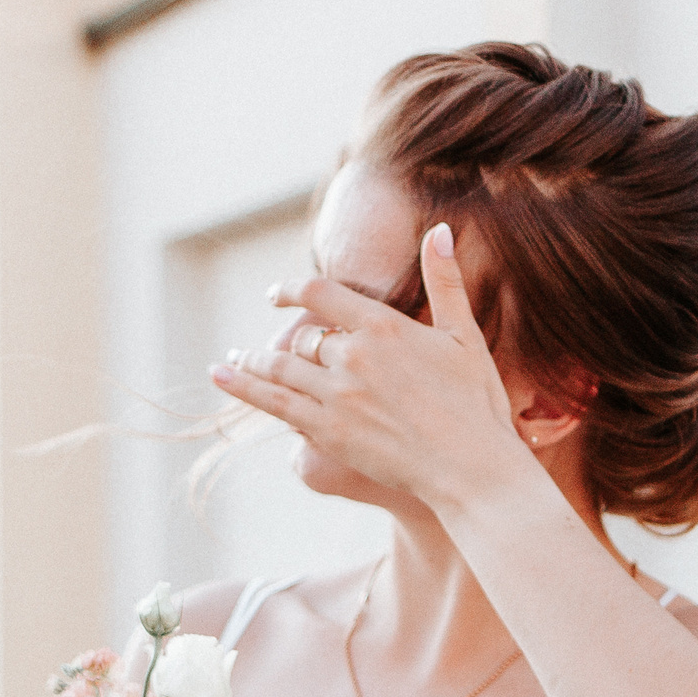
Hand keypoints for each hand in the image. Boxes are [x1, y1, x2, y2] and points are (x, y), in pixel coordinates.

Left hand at [210, 223, 530, 511]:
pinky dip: (244, 388)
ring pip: (279, 368)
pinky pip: (276, 404)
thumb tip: (438, 230)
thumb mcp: (464, 335)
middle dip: (283, 341)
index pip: (319, 294)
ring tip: (236, 359)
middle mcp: (353, 357)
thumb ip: (445, 281)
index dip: (291, 290)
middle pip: (300, 338)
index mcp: (384, 327)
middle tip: (265, 346)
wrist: (470, 466)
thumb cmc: (476, 402)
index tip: (275, 294)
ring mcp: (336, 396)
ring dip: (253, 361)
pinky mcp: (326, 432)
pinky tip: (221, 376)